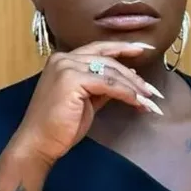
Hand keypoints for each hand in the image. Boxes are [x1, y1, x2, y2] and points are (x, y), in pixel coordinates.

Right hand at [9, 42, 164, 166]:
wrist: (39, 142)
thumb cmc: (60, 126)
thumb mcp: (86, 101)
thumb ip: (102, 87)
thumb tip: (126, 79)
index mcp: (64, 60)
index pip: (99, 49)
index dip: (123, 47)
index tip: (144, 48)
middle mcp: (63, 58)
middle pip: (108, 60)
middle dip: (133, 76)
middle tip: (152, 90)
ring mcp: (66, 67)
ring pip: (110, 71)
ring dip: (133, 86)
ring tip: (149, 99)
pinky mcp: (72, 80)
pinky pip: (108, 84)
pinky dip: (125, 93)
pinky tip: (137, 102)